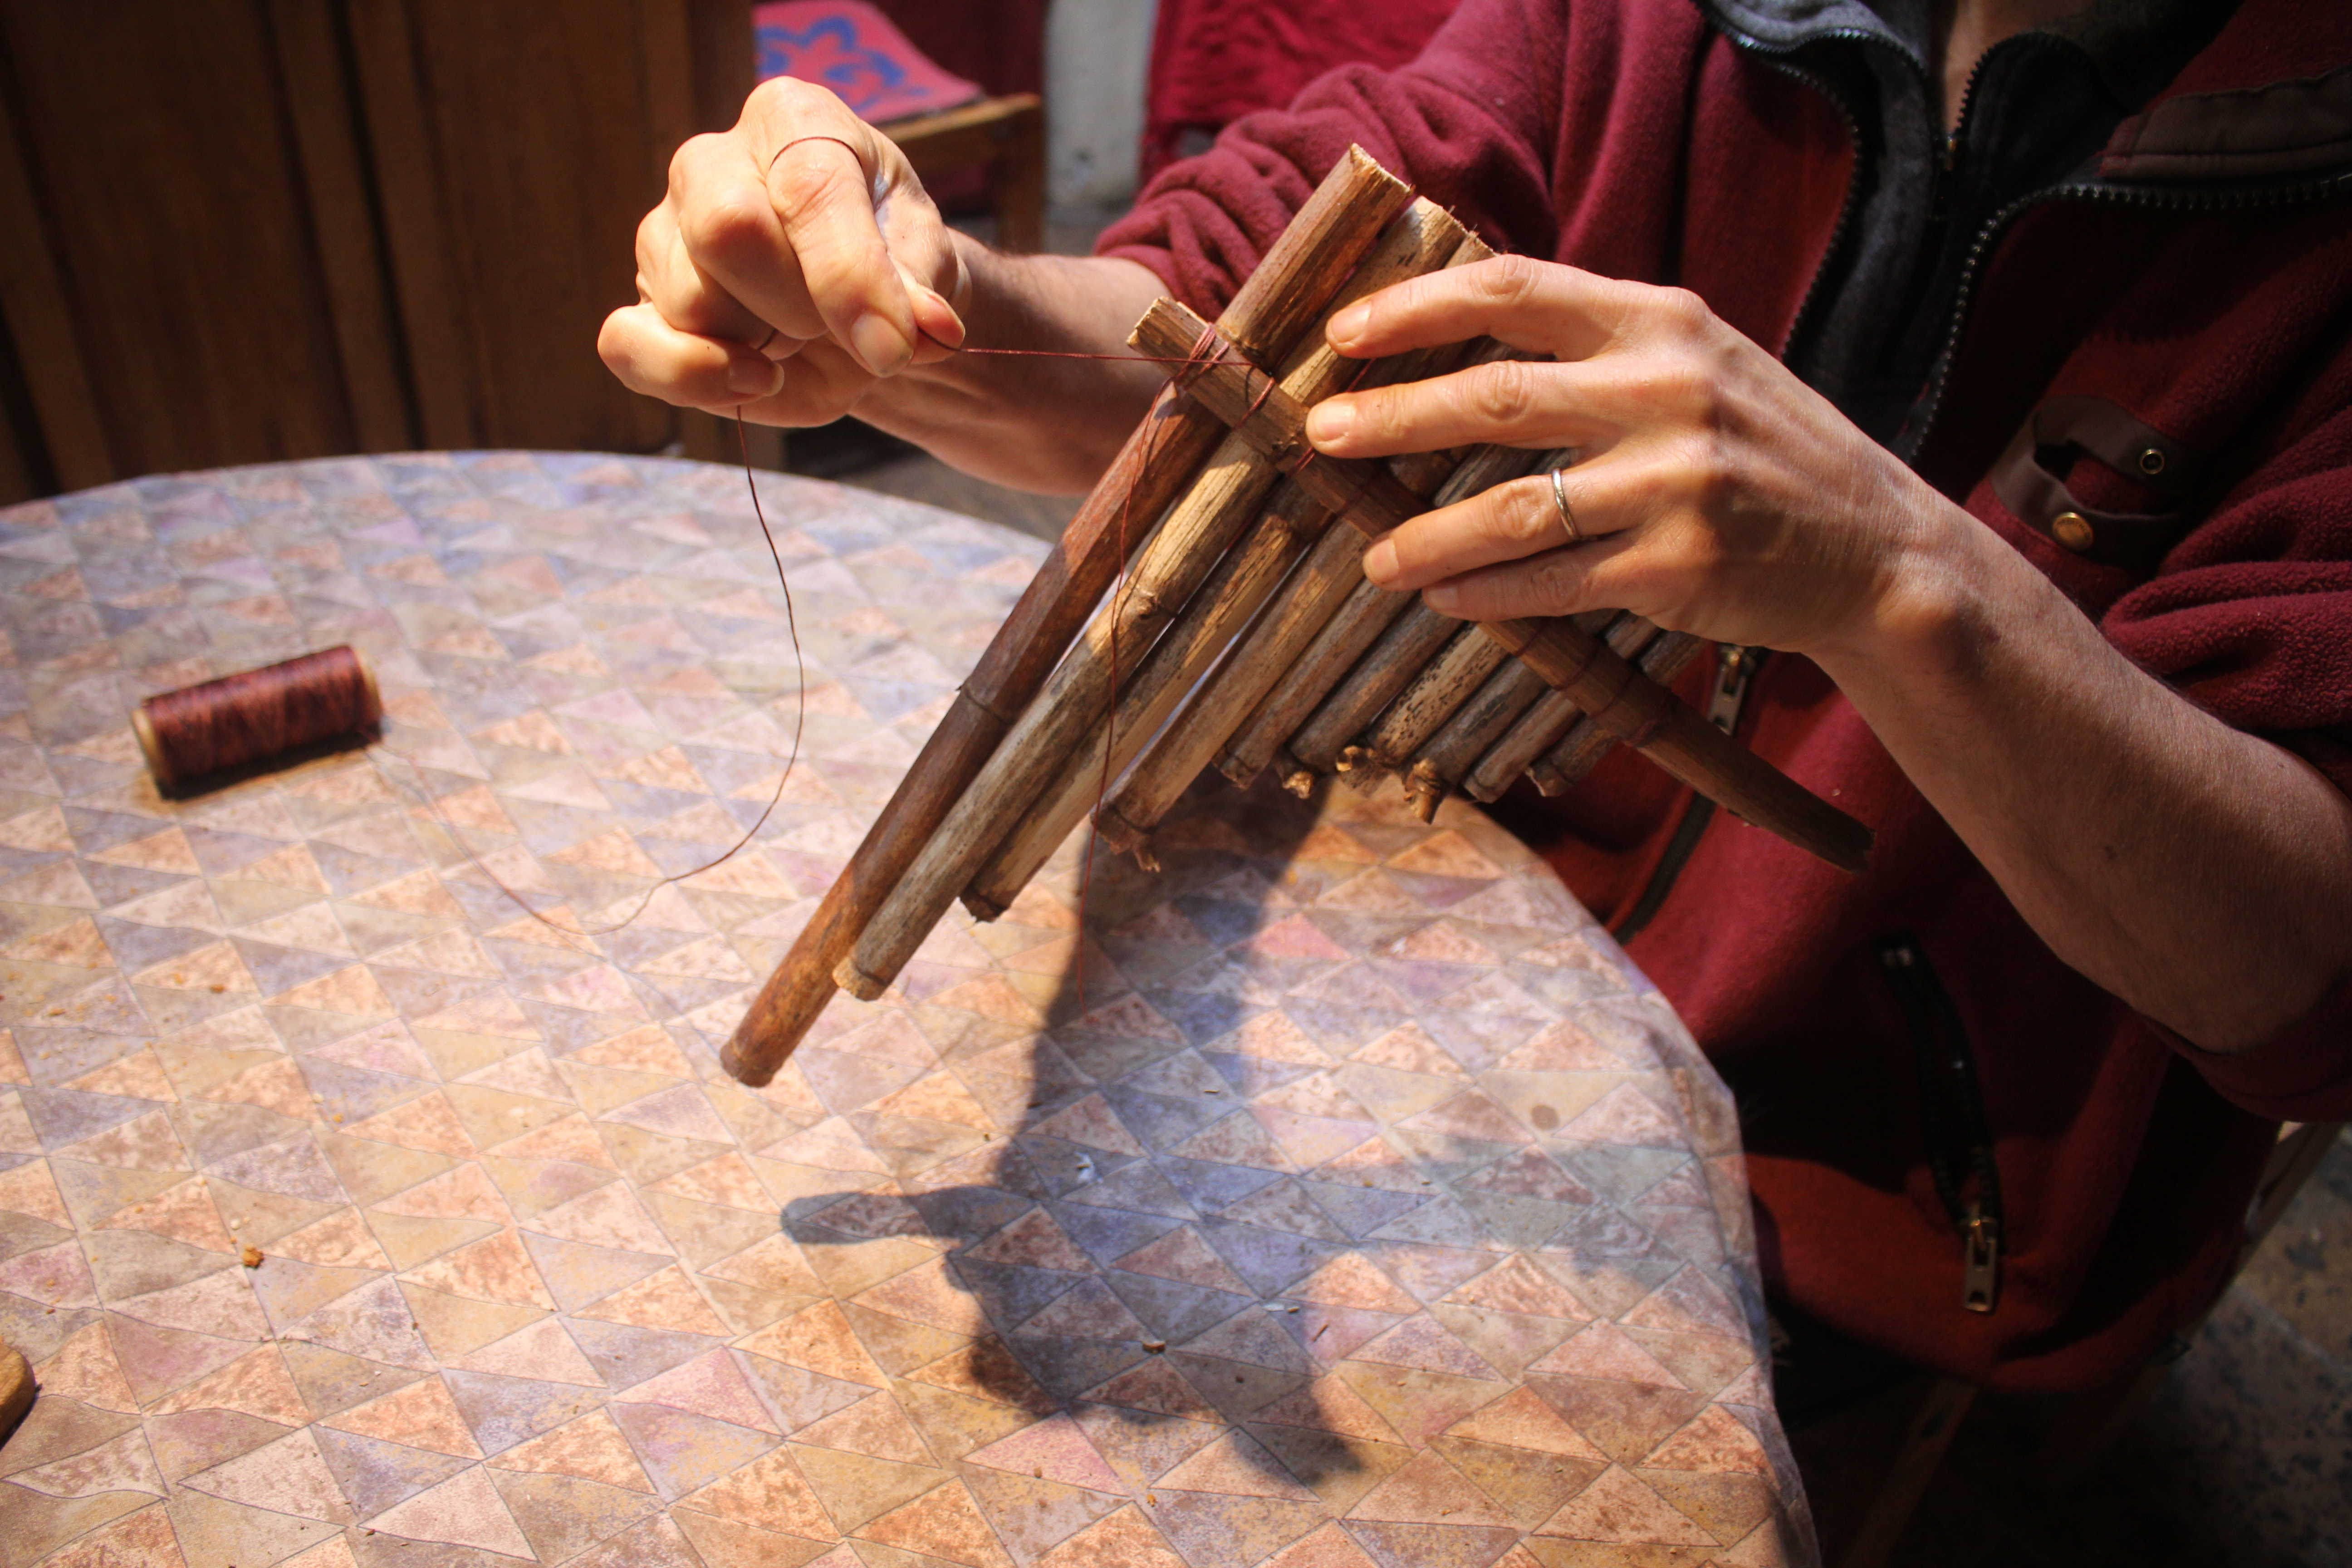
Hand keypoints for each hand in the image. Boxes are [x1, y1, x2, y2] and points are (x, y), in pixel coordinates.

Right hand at [597, 77, 969, 425]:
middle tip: (835, 324)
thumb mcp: (924, 265)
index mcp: (792, 120)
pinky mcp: (643, 301)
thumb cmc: (892, 264)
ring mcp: (664, 231)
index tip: (892, 348)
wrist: (863, 309)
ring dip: (763, 347)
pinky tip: (751, 380)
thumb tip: (922, 332)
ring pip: (692, 302)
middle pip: (728, 231)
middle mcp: (712, 162)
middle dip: (798, 307)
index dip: (848, 278)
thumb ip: (919, 294)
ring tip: (798, 337)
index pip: (805, 189)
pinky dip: (691, 379)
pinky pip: (627, 345)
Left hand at [1304, 257, 1963, 659]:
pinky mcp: (1677, 567)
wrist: (1874, 548)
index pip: (1515, 287)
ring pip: (1513, 508)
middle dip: (1393, 417)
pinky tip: (1444, 596)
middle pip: (1495, 396)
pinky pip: (1552, 582)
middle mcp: (1669, 390)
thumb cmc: (1760, 450)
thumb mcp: (1696, 363)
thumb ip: (1596, 345)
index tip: (1344, 333)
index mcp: (1663, 321)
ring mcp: (1676, 481)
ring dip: (1428, 536)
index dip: (1417, 308)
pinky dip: (1486, 593)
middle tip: (1324, 436)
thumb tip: (1455, 352)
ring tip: (1375, 556)